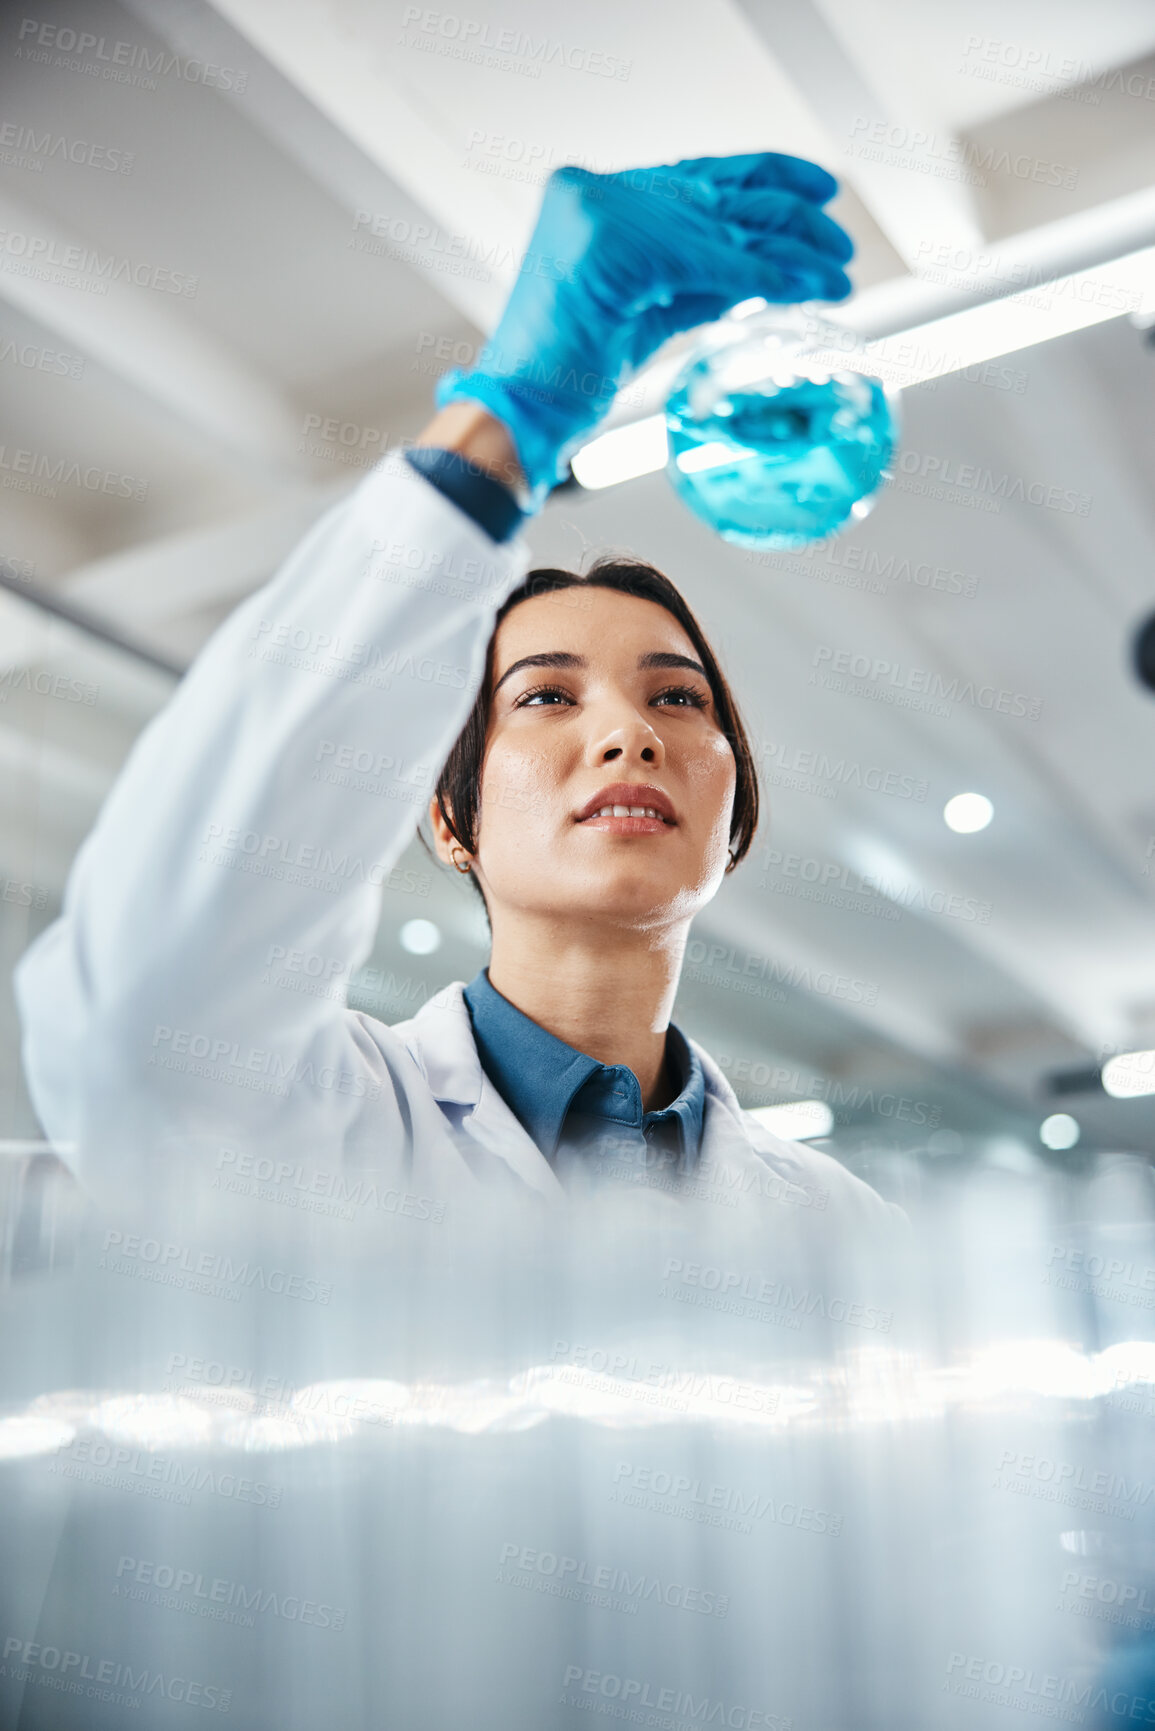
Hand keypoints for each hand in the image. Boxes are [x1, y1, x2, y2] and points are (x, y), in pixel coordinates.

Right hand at [433, 152, 853, 501]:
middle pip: (714, 195)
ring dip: (790, 249)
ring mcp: (597, 215)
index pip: (693, 175)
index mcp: (590, 199)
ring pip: (720, 226)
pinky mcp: (613, 250)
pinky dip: (765, 275)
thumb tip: (763, 268)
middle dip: (788, 216)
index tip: (815, 190)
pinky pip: (710, 260)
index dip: (761, 178)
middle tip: (838, 240)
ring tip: (837, 269)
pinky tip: (806, 286)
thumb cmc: (567, 380)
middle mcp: (591, 194)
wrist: (515, 417)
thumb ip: (692, 280)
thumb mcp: (644, 314)